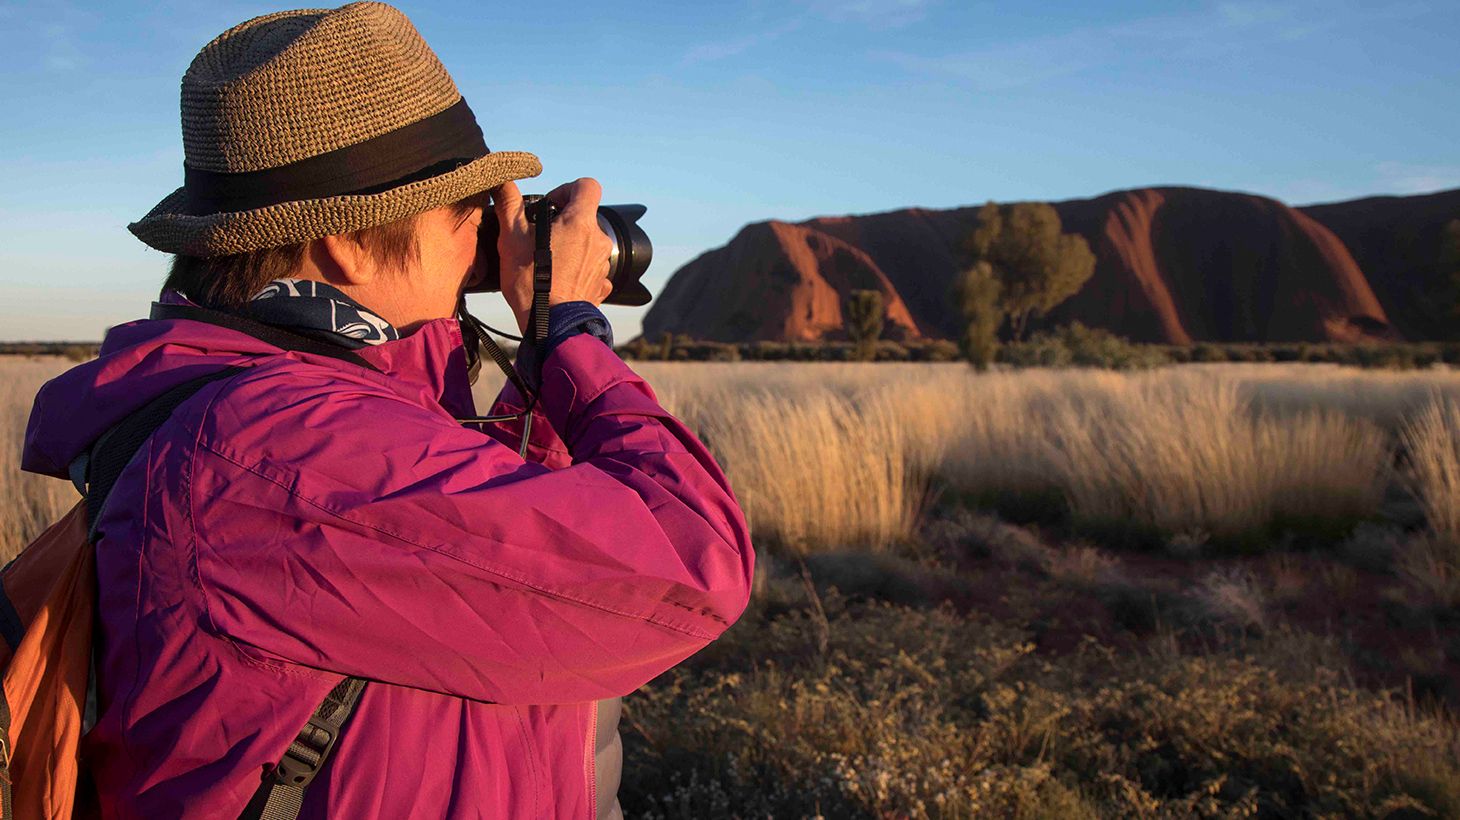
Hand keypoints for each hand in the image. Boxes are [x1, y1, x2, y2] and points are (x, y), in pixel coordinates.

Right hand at [491, 178, 614, 334]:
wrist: (549, 325)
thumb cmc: (531, 281)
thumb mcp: (511, 237)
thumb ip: (508, 203)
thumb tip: (501, 180)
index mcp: (581, 222)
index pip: (587, 186)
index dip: (566, 189)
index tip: (550, 205)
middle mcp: (598, 241)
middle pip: (585, 217)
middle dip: (564, 222)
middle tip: (540, 237)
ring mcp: (602, 265)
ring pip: (588, 244)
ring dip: (571, 246)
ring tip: (547, 261)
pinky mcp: (601, 286)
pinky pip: (591, 269)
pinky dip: (578, 270)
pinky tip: (560, 278)